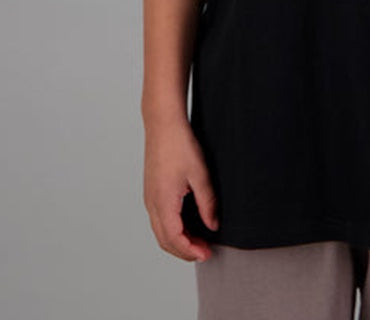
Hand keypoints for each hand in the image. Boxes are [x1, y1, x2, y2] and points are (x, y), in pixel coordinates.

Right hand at [143, 117, 219, 262]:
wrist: (163, 123)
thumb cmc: (180, 144)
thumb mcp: (200, 174)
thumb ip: (207, 203)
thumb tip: (212, 225)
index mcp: (163, 201)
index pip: (174, 239)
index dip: (190, 251)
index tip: (206, 254)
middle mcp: (152, 203)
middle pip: (164, 240)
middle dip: (184, 250)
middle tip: (205, 251)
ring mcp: (149, 197)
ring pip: (160, 231)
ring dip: (178, 240)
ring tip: (199, 239)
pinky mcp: (151, 190)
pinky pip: (159, 219)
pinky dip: (172, 229)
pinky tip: (188, 223)